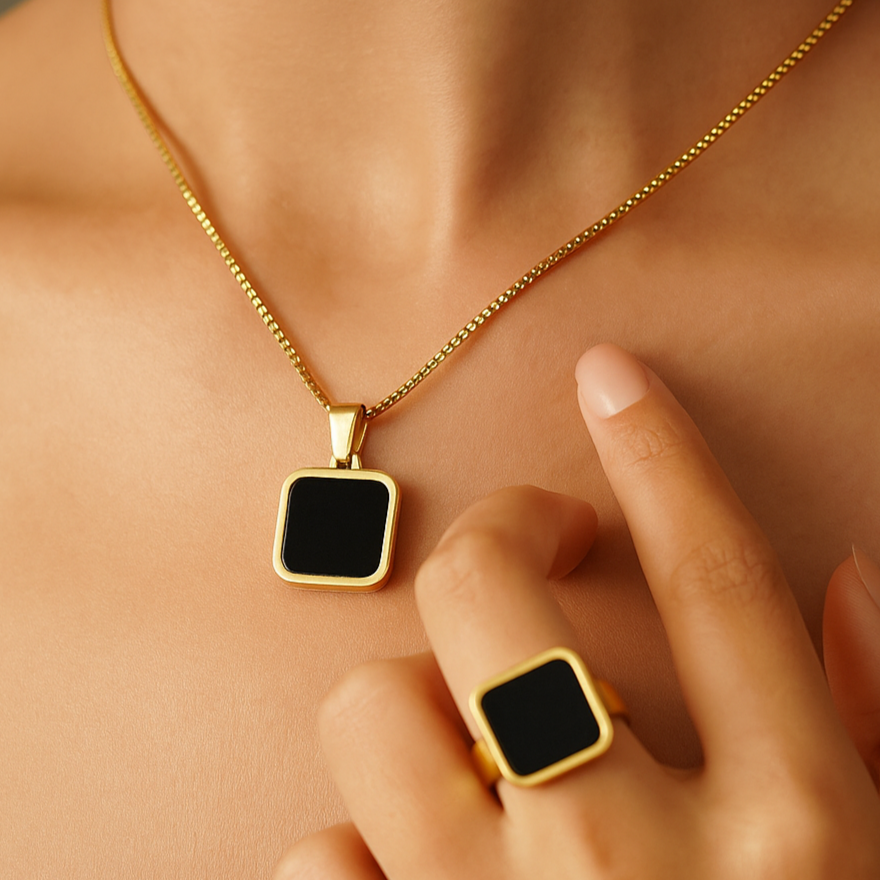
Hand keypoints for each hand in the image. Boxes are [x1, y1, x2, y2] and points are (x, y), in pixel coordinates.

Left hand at [275, 344, 879, 878]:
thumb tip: (856, 577)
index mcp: (799, 835)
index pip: (715, 582)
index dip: (660, 458)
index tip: (608, 373)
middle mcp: (638, 868)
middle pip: (494, 600)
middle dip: (492, 539)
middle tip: (520, 555)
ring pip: (375, 711)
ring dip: (405, 709)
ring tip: (467, 758)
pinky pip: (318, 858)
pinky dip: (350, 853)